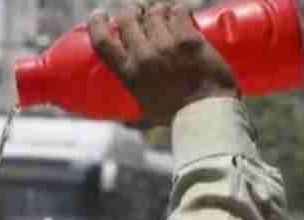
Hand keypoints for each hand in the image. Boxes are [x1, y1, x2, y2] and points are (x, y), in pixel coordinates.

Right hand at [88, 2, 237, 127]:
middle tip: (142, 18)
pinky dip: (179, 10)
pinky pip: (179, 11)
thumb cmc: (176, 116)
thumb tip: (124, 123)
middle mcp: (144, 57)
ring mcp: (167, 46)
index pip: (102, 41)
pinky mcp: (189, 39)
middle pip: (129, 18)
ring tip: (165, 18)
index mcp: (129, 74)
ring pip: (155, 11)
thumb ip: (132, 115)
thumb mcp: (144, 113)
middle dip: (134, 14)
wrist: (206, 115)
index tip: (100, 15)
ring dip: (159, 11)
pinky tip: (182, 16)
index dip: (97, 23)